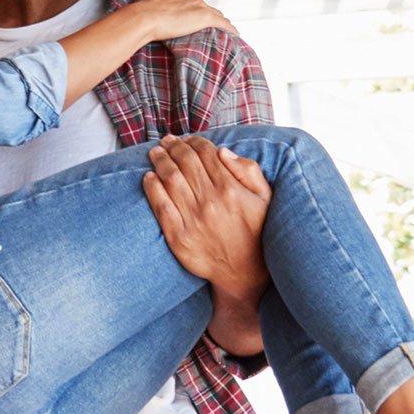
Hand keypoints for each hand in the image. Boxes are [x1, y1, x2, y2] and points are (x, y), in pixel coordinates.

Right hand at [116, 0, 234, 42]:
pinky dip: (230, 28)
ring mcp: (200, 6)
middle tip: (210, 28)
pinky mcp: (205, 17)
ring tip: (225, 32)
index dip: (194, 10)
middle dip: (208, 16)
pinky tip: (235, 34)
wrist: (145, 17)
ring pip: (216, 14)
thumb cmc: (142, 8)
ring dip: (220, 22)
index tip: (194, 18)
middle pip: (206, 7)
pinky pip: (223, 23)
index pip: (193, 0)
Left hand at [142, 136, 271, 303]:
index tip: (188, 139)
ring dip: (160, 161)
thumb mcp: (265, 199)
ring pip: (170, 179)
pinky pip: (160, 206)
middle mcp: (210, 201)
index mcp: (231, 189)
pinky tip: (148, 177)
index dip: (194, 141)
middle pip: (185, 162)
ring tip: (155, 152)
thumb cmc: (258, 233)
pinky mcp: (178, 237)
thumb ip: (248, 171)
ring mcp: (192, 219)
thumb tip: (222, 151)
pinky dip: (152, 188)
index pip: (206, 154)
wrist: (245, 274)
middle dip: (174, 146)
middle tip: (167, 141)